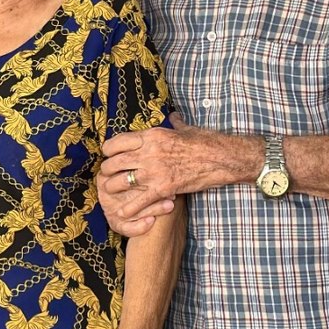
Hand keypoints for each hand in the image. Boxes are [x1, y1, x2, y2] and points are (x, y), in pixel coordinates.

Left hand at [99, 115, 218, 233]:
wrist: (222, 158)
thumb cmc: (205, 142)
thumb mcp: (185, 128)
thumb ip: (175, 123)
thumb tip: (173, 116)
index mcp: (151, 136)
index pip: (117, 142)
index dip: (109, 150)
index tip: (108, 154)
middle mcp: (148, 152)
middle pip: (115, 162)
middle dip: (107, 169)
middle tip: (107, 174)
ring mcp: (155, 171)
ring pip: (121, 181)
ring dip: (113, 187)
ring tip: (111, 190)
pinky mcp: (163, 188)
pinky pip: (139, 200)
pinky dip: (130, 208)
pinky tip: (123, 212)